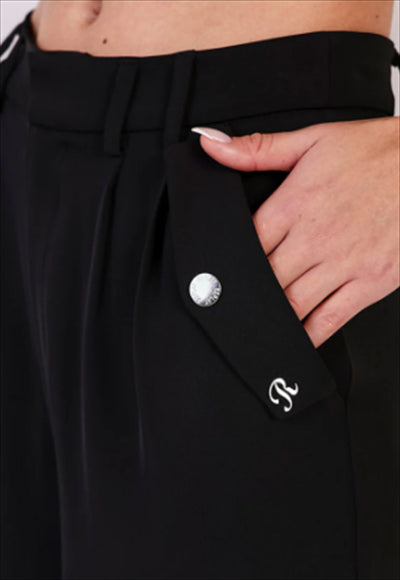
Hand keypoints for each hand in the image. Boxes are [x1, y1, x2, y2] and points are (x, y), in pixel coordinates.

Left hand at [191, 117, 399, 347]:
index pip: (246, 243)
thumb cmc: (376, 152)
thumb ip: (258, 149)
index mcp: (293, 205)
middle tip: (233, 304)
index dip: (229, 261)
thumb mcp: (313, 139)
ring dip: (270, 317)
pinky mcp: (370, 282)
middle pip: (264, 278)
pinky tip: (293, 342)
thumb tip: (209, 144)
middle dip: (247, 293)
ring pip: (291, 304)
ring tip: (255, 327)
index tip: (217, 274)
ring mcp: (343, 264)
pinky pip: (330, 319)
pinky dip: (307, 336)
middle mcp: (313, 239)